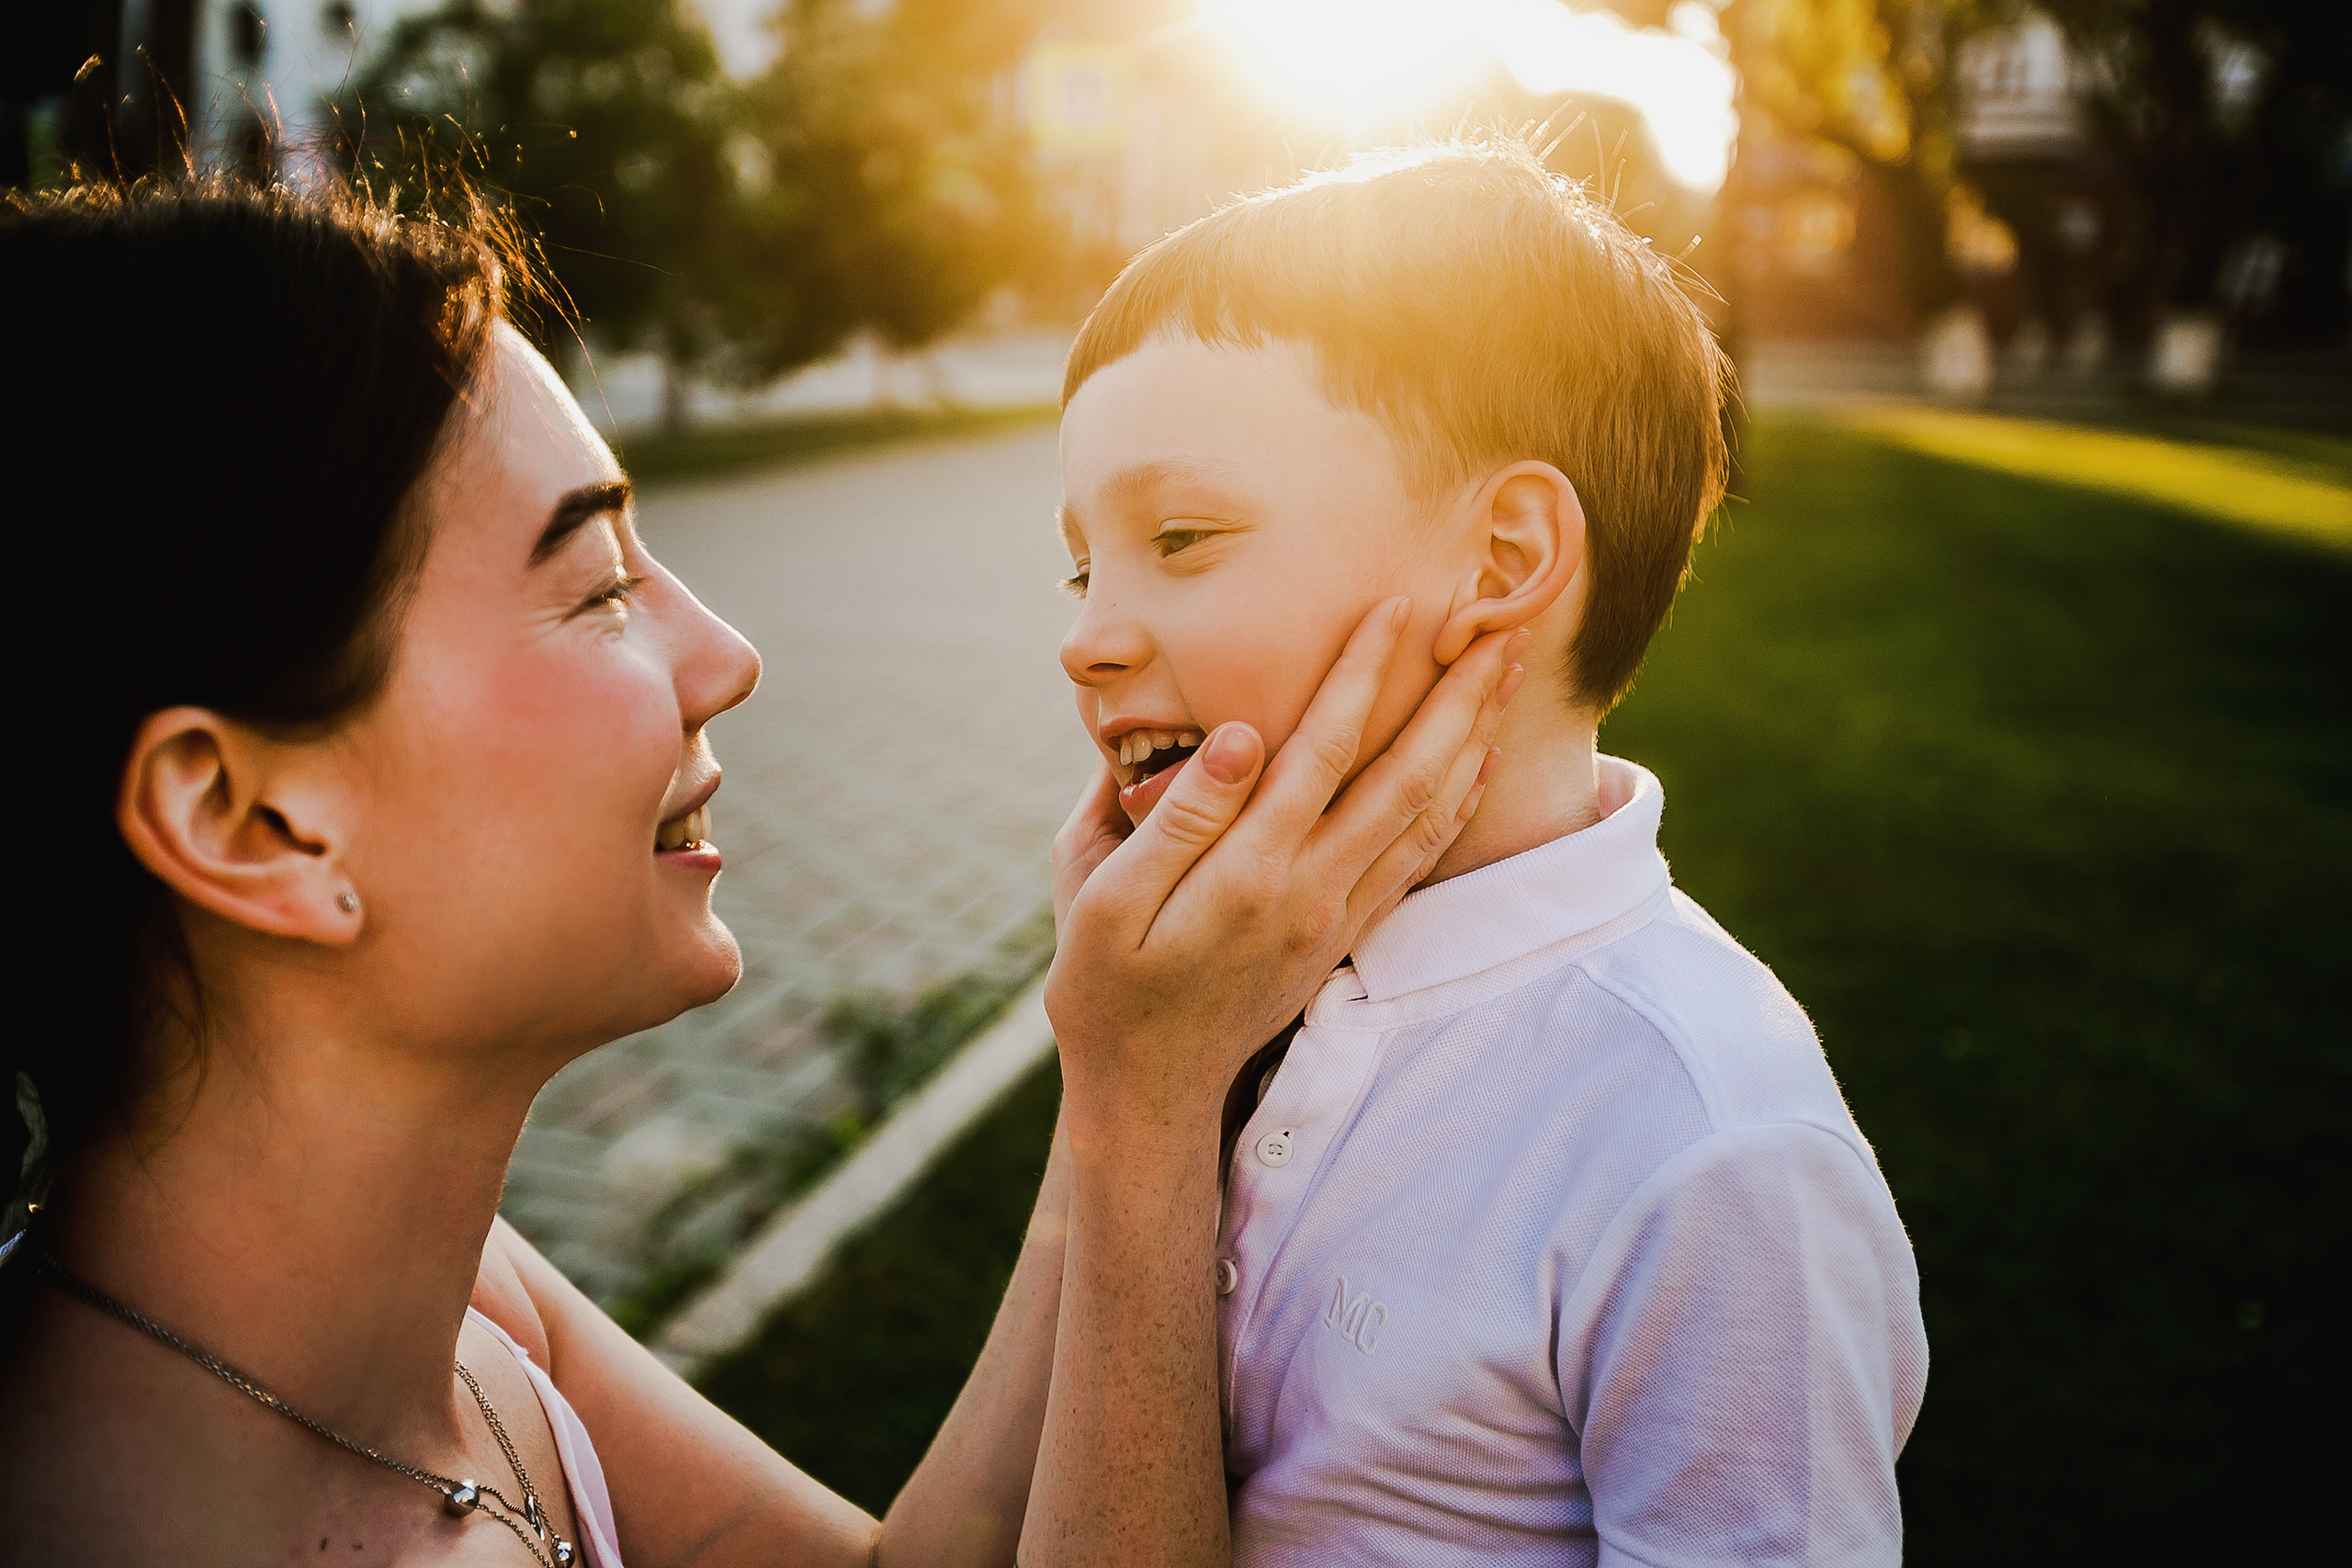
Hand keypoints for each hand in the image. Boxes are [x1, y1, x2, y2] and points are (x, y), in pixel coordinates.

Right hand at [1044, 596, 1525, 1150]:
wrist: (1147, 1087)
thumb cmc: (1105, 983)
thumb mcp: (1102, 895)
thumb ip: (1177, 815)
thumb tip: (1239, 736)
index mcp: (1246, 870)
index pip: (1322, 748)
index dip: (1365, 674)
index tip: (1399, 608)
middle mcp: (1309, 891)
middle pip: (1406, 775)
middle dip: (1456, 695)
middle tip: (1499, 625)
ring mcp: (1336, 917)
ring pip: (1427, 814)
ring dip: (1473, 739)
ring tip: (1505, 674)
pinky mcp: (1344, 937)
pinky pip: (1418, 860)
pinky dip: (1458, 805)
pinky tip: (1478, 763)